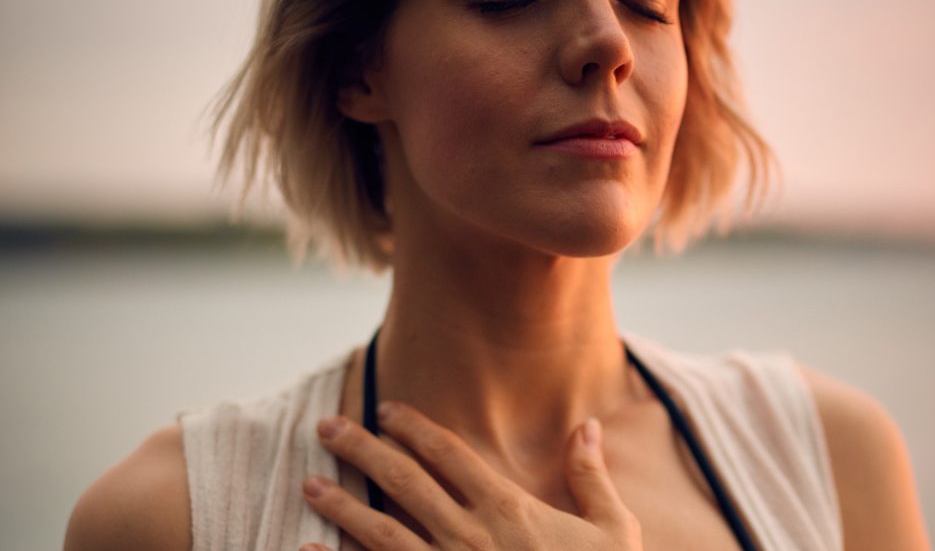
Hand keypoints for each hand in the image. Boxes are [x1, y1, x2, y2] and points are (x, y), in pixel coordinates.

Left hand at [300, 402, 642, 550]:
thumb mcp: (612, 531)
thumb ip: (591, 477)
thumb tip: (587, 425)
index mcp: (508, 510)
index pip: (449, 454)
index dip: (414, 428)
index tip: (386, 409)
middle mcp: (470, 537)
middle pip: (404, 482)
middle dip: (362, 449)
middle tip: (326, 425)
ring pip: (382, 532)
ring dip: (342, 505)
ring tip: (308, 483)